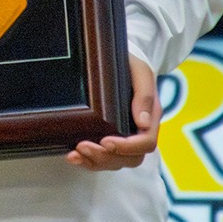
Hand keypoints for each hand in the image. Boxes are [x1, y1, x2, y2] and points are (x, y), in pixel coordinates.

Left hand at [68, 56, 158, 170]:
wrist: (119, 60)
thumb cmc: (131, 64)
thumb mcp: (140, 72)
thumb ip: (144, 96)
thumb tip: (144, 123)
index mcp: (150, 118)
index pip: (145, 143)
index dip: (127, 147)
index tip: (106, 141)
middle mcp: (138, 132)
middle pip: (129, 158)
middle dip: (106, 157)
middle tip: (83, 146)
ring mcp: (123, 137)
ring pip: (115, 162)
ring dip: (94, 161)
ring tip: (74, 153)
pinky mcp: (107, 136)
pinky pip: (101, 158)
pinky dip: (87, 161)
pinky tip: (72, 156)